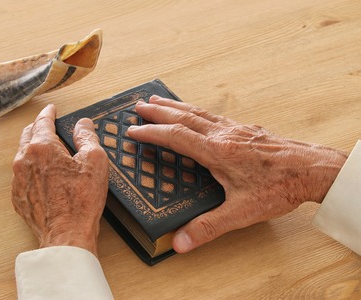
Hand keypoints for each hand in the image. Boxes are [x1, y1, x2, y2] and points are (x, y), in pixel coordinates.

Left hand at [11, 104, 108, 256]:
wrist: (66, 234)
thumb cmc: (81, 200)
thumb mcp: (95, 161)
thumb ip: (87, 137)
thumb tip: (83, 125)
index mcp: (42, 148)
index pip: (42, 121)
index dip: (49, 113)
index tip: (51, 109)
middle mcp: (24, 161)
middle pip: (28, 135)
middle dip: (38, 128)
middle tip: (48, 126)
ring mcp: (18, 180)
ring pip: (23, 155)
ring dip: (33, 149)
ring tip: (47, 151)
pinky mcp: (18, 197)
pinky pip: (22, 175)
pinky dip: (31, 169)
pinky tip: (43, 175)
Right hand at [127, 96, 346, 252]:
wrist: (312, 169)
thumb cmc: (280, 186)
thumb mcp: (242, 212)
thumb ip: (209, 226)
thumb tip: (181, 241)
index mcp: (217, 151)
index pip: (176, 136)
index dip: (151, 132)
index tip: (133, 129)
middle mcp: (223, 134)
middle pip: (183, 117)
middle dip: (158, 111)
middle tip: (138, 106)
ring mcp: (235, 129)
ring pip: (198, 112)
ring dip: (175, 105)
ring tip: (159, 100)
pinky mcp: (245, 129)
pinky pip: (212, 114)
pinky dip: (195, 110)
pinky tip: (195, 112)